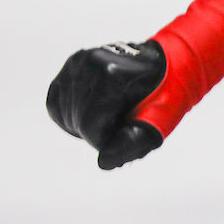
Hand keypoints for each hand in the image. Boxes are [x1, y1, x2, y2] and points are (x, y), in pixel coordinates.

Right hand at [47, 40, 166, 169]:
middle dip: (97, 132)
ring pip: (64, 114)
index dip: (103, 141)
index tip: (124, 132)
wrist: (168, 65)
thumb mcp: (160, 121)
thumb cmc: (166, 96)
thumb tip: (103, 162)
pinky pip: (55, 104)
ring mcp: (79, 60)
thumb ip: (133, 142)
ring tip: (112, 114)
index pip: (89, 125)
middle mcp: (91, 62)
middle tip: (123, 122)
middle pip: (76, 121)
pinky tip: (93, 114)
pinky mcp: (70, 65)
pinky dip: (70, 117)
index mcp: (114, 74)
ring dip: (85, 125)